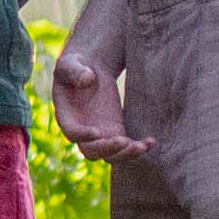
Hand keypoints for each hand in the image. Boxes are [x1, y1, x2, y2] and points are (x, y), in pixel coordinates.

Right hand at [51, 43, 137, 160]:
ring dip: (126, 154)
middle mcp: (82, 132)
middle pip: (92, 152)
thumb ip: (74, 71)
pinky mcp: (116, 131)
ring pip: (112, 155)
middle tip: (124, 141)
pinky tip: (151, 142)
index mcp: (67, 117)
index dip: (83, 135)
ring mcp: (100, 134)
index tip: (96, 132)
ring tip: (142, 146)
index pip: (72, 133)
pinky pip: (126, 146)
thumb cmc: (75, 65)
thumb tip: (87, 79)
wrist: (90, 70)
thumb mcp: (69, 64)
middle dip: (108, 149)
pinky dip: (140, 147)